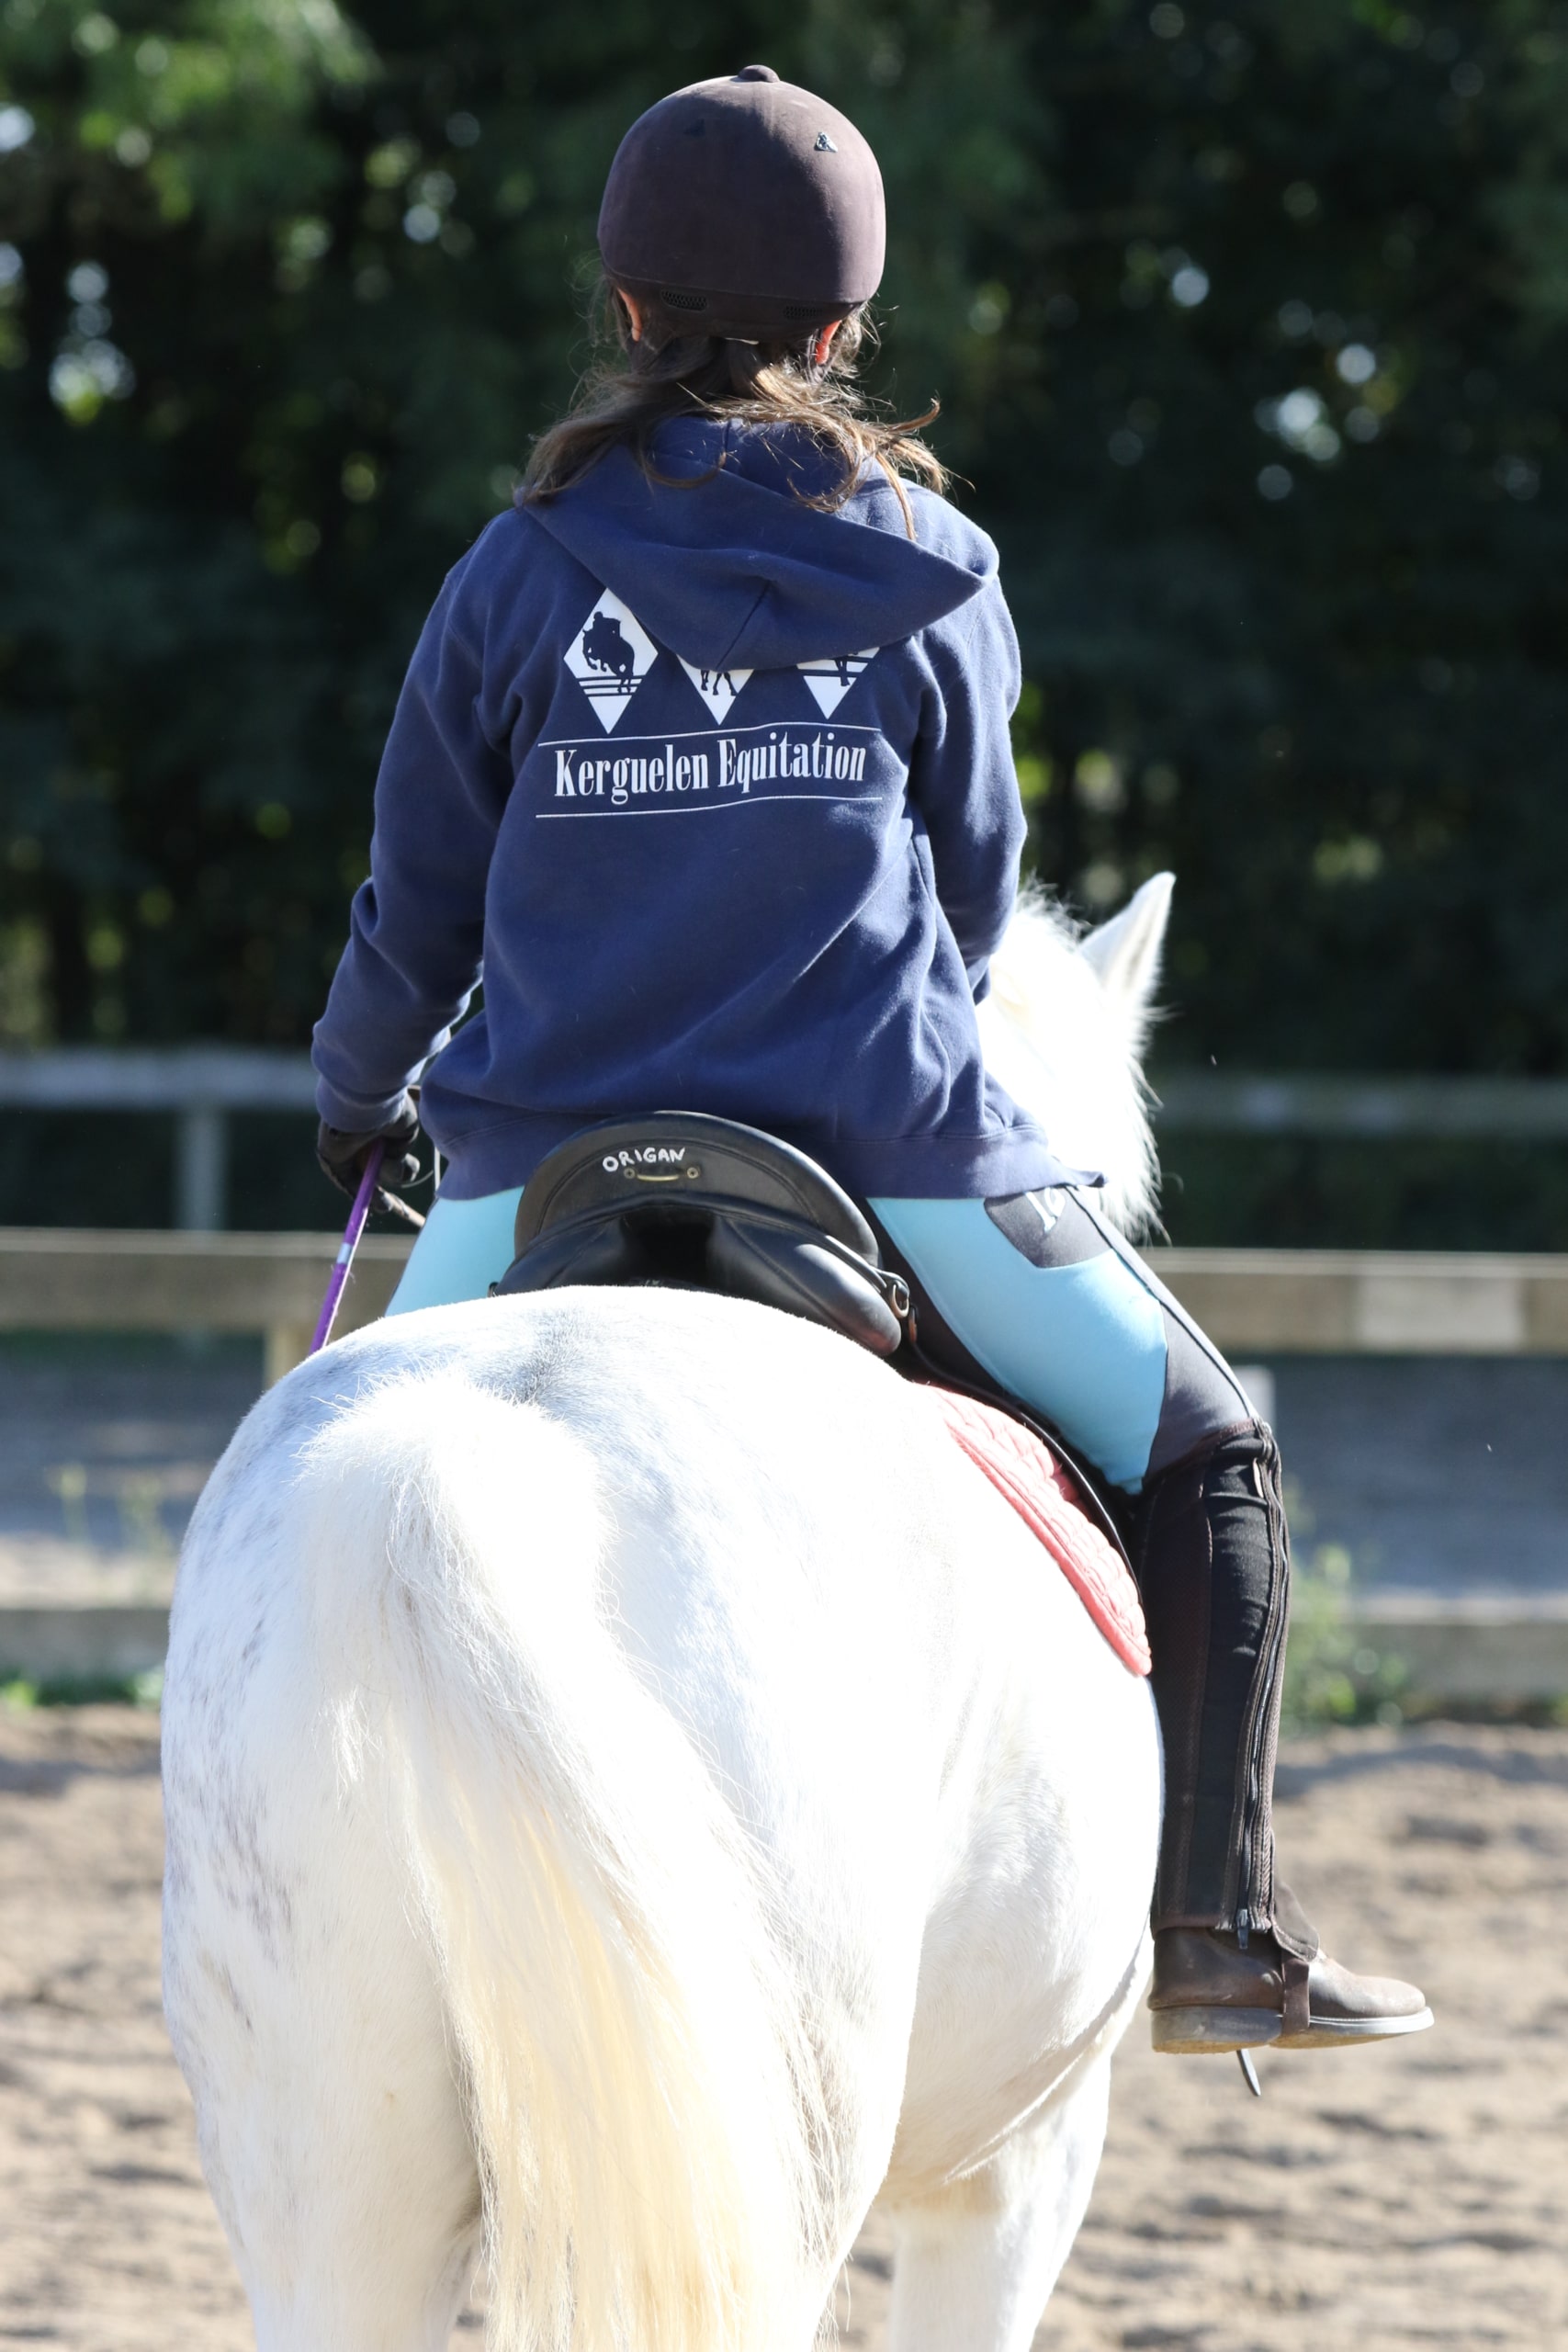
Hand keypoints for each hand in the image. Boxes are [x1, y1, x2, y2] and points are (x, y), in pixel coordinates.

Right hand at [316, 1096, 422, 1221]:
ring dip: (391, 1175)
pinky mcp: (404, 1139)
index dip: (363, 1197)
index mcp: (345, 1152)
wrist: (366, 1103)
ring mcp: (385, 1145)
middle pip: (376, 1183)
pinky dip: (404, 1168)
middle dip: (381, 1197)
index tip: (369, 1212)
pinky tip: (395, 1155)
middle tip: (386, 1206)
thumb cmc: (344, 1131)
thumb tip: (366, 1202)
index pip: (355, 1181)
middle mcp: (365, 1150)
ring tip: (388, 1161)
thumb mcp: (335, 1161)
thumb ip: (348, 1183)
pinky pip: (407, 1166)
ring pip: (393, 1176)